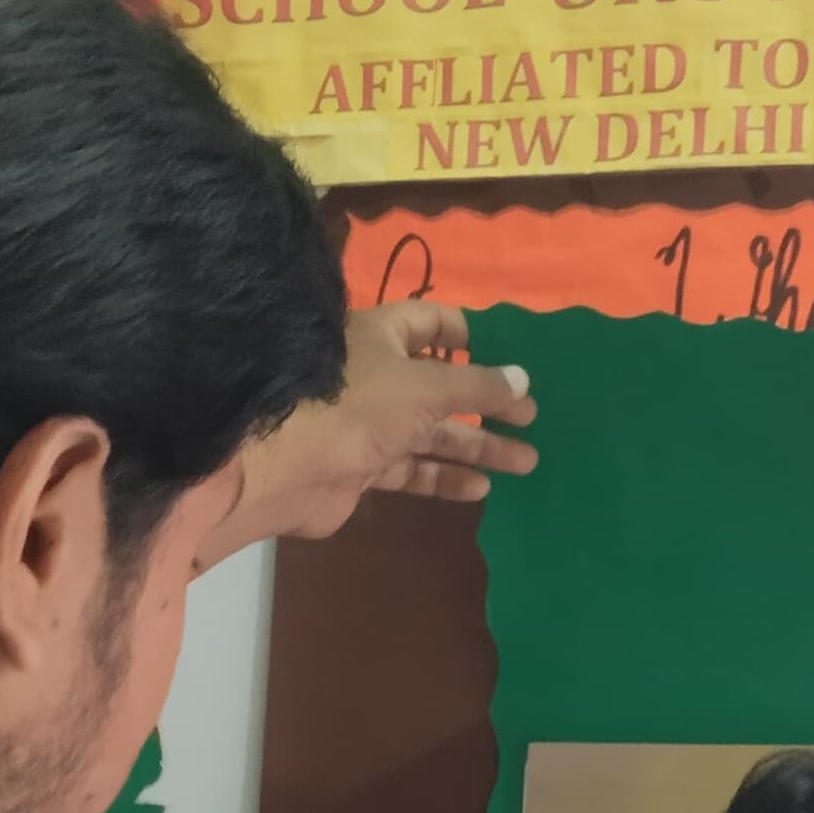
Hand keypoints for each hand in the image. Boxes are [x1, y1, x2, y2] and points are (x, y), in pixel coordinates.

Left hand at [202, 302, 537, 558]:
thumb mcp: (427, 386)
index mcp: (380, 335)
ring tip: (526, 461)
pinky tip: (480, 488)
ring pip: (430, 432)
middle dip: (487, 404)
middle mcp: (374, 374)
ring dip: (476, 446)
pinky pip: (411, 468)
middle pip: (440, 385)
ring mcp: (366, 423)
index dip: (470, 337)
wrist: (282, 466)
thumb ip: (478, 386)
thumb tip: (524, 380)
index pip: (432, 323)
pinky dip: (444, 477)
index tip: (511, 357)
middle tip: (531, 419)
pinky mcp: (360, 467)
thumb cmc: (356, 405)